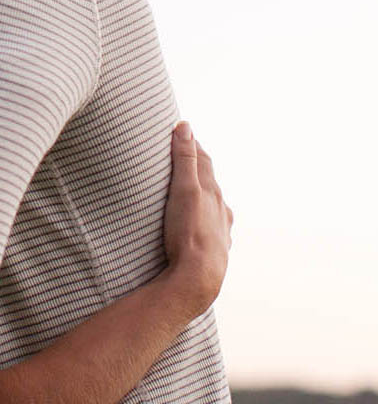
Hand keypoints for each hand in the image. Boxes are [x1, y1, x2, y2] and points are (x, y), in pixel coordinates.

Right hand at [162, 122, 232, 318]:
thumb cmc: (189, 233)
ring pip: (214, 207)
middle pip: (210, 182)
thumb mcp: (184, 190)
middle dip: (197, 170)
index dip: (192, 145)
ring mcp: (221, 230)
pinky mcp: (216, 249)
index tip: (181, 133)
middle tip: (182, 159)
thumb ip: (184, 159)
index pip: (203, 161)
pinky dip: (205, 221)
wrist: (199, 277)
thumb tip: (185, 126)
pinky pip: (212, 229)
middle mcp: (221, 209)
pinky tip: (200, 227)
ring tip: (191, 193)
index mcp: (213, 192)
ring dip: (204, 197)